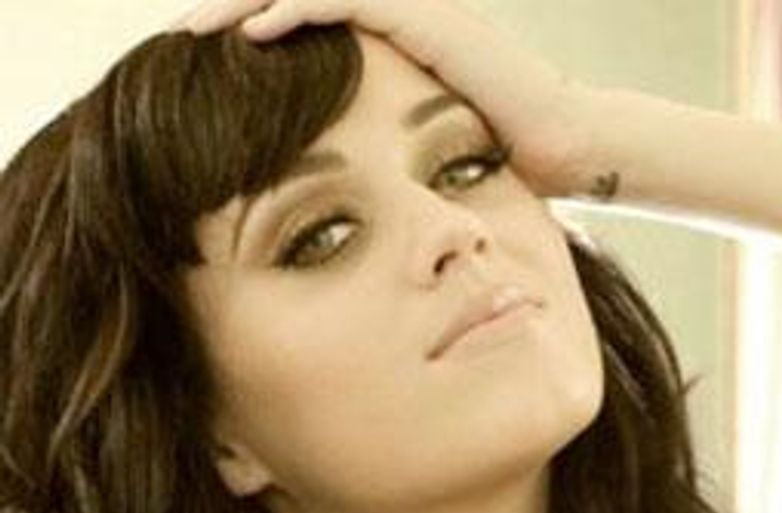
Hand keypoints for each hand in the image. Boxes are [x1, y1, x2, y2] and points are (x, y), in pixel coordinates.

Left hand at [174, 0, 598, 197]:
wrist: (576, 146)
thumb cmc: (515, 162)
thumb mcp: (437, 155)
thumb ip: (396, 153)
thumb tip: (364, 198)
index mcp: (399, 43)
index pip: (313, 21)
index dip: (257, 33)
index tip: (209, 67)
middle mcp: (403, 16)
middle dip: (234, 11)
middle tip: (180, 37)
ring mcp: (416, 11)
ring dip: (245, 3)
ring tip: (193, 29)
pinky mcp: (425, 17)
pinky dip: (291, 11)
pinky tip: (250, 33)